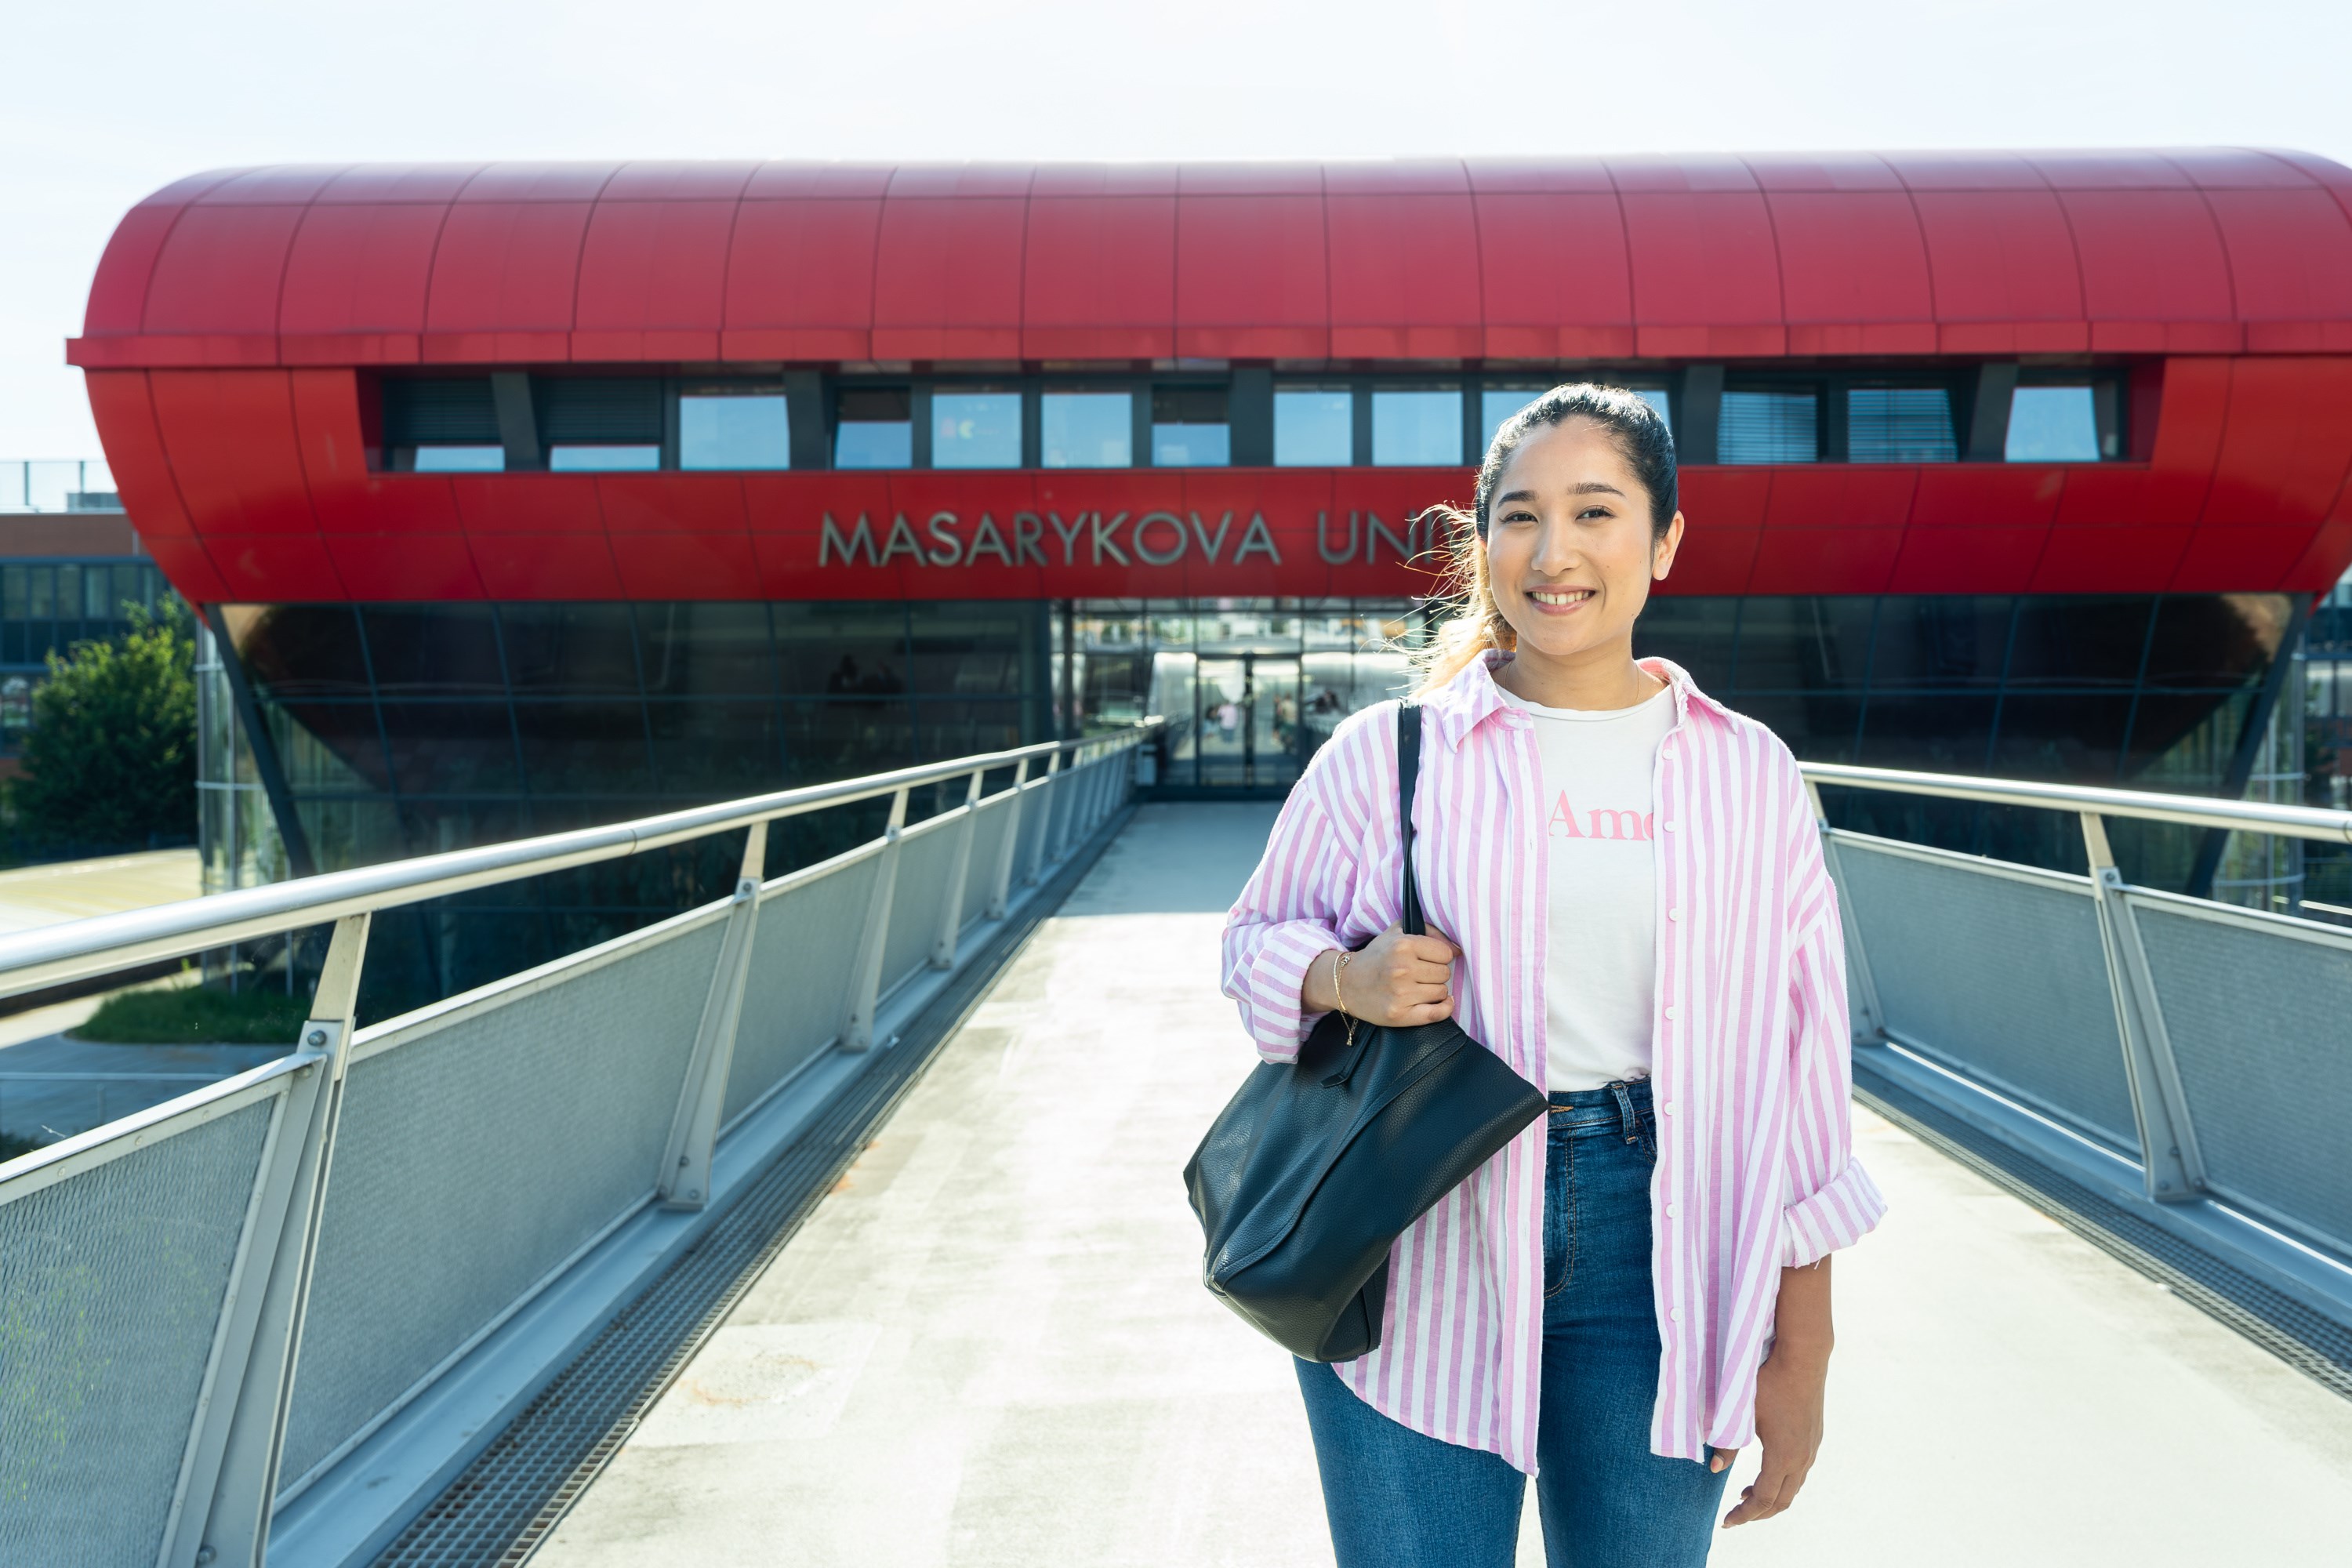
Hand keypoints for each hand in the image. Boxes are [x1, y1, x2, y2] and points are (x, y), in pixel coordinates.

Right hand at [1305, 923, 1458, 1026]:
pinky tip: (1442, 1003)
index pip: (1445, 953)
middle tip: (1420, 974)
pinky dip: (1444, 1009)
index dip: (1439, 956)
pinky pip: (1436, 1013)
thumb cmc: (1376, 956)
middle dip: (1436, 973)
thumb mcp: (1397, 932)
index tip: (1428, 959)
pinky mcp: (1399, 1015)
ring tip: (1418, 987)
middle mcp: (1402, 969)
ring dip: (1435, 990)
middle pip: (1445, 973)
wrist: (1345, 983)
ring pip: (1442, 992)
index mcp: (1403, 945)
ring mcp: (1400, 994)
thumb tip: (1457, 949)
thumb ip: (1428, 931)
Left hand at [1715, 1339, 1827, 1526]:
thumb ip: (1727, 1442)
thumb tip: (1714, 1468)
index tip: (1726, 1522)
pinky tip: (1768, 1470)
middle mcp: (1802, 1458)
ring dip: (1771, 1496)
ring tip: (1747, 1494)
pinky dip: (1782, 1481)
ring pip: (1793, 1487)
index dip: (1744, 1514)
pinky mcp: (1814, 1437)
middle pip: (1781, 1501)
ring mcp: (1811, 1448)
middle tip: (1735, 1514)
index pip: (1764, 1499)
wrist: (1803, 1359)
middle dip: (1758, 1512)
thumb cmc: (1769, 1383)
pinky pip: (1799, 1471)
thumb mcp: (1742, 1412)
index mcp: (1783, 1457)